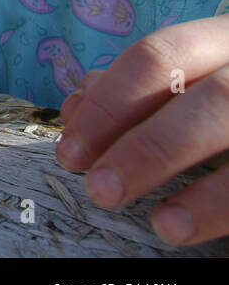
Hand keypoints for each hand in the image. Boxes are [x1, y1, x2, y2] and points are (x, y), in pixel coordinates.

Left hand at [56, 15, 228, 244]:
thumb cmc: (225, 100)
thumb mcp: (193, 78)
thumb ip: (139, 92)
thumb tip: (74, 110)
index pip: (161, 56)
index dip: (110, 104)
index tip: (70, 153)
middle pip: (213, 101)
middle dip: (151, 148)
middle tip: (102, 190)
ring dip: (211, 192)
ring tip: (164, 226)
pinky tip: (203, 228)